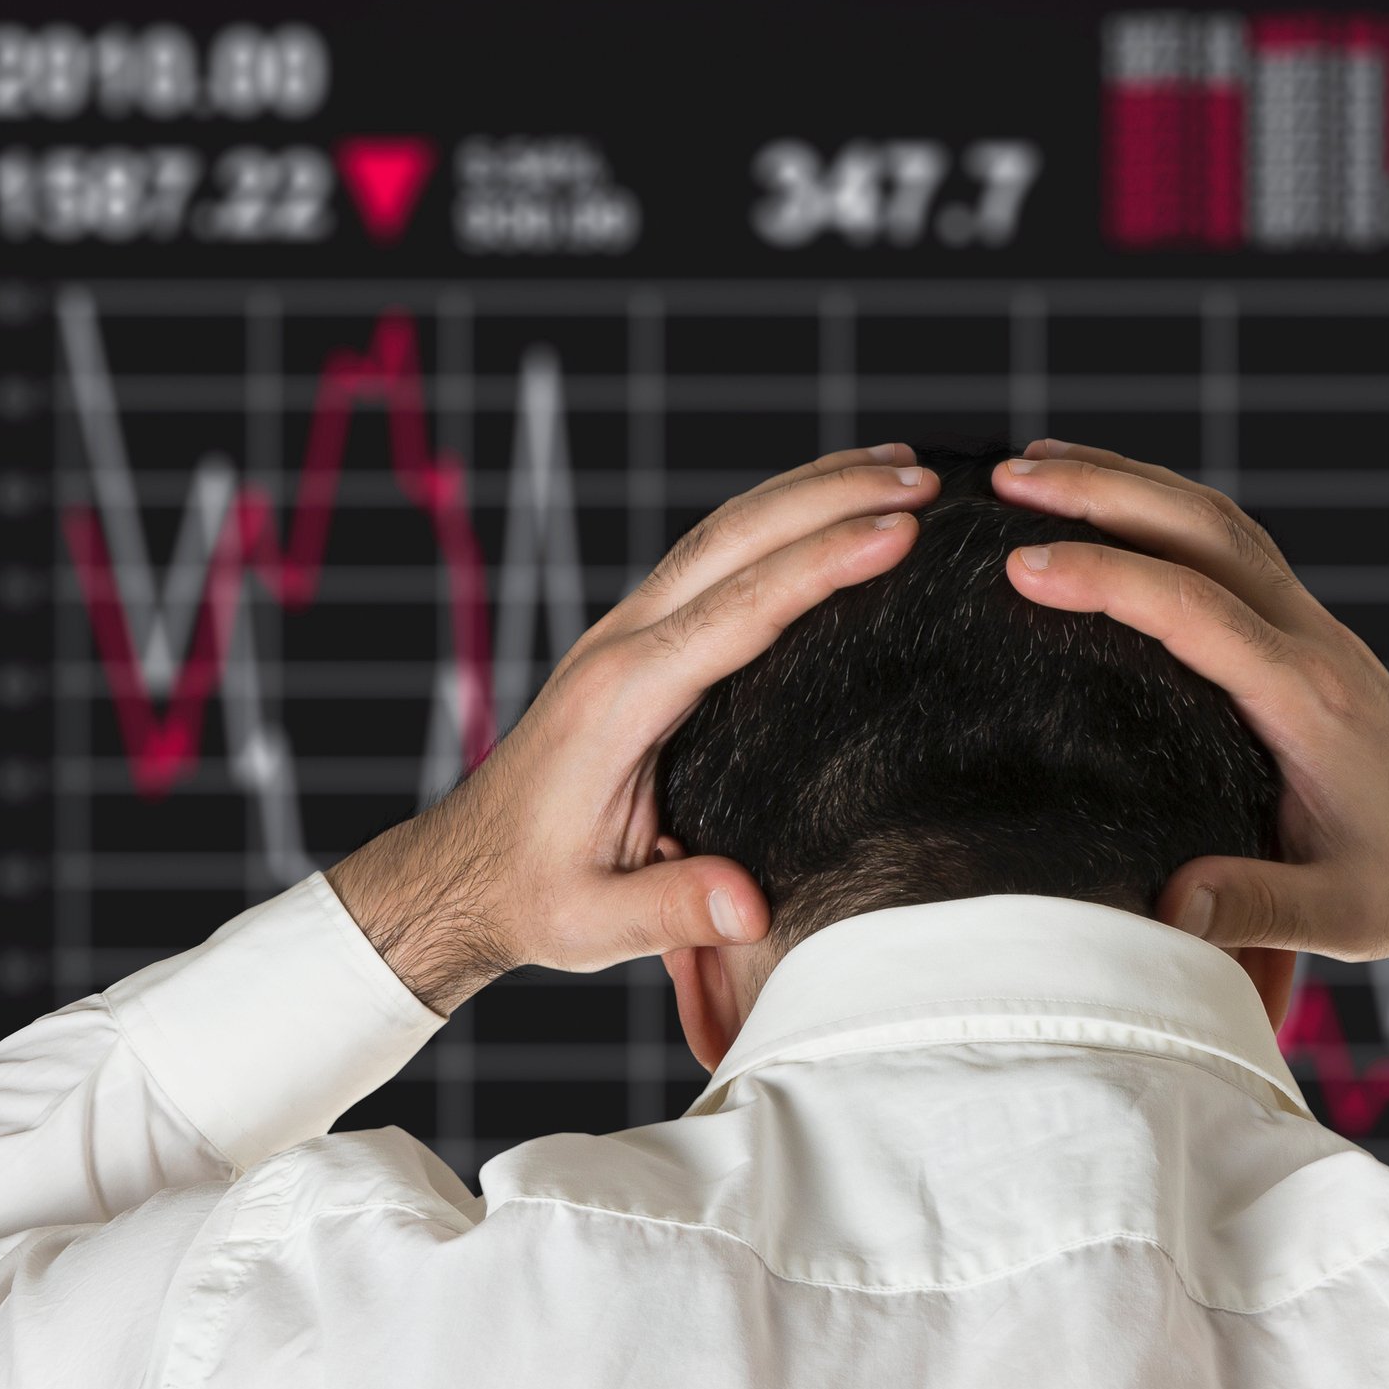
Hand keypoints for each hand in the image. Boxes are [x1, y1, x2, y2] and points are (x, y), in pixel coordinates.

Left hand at [326, 442, 939, 1014]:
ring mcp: (625, 633)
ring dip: (812, 490)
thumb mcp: (590, 921)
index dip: (825, 564)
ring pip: (725, 531)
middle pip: (736, 539)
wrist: (461, 874)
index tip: (902, 533)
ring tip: (900, 467)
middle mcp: (621, 646)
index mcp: (621, 700)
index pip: (742, 609)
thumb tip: (750, 909)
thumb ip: (670, 912)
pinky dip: (779, 517)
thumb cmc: (530, 896)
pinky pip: (715, 555)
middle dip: (834, 497)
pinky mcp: (635, 639)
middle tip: (927, 480)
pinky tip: (828, 508)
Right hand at [993, 439, 1388, 1017]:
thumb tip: (1169, 905)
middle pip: (1203, 531)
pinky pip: (1228, 542)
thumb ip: (1256, 909)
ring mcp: (1310, 625)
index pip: (1195, 611)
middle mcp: (1311, 641)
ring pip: (1216, 520)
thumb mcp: (1337, 916)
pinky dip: (1162, 505)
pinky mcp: (1302, 629)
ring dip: (1128, 481)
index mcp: (1308, 698)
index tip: (1023, 565)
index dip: (1108, 578)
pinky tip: (1112, 499)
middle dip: (1102, 491)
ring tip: (1036, 464)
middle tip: (1005, 479)